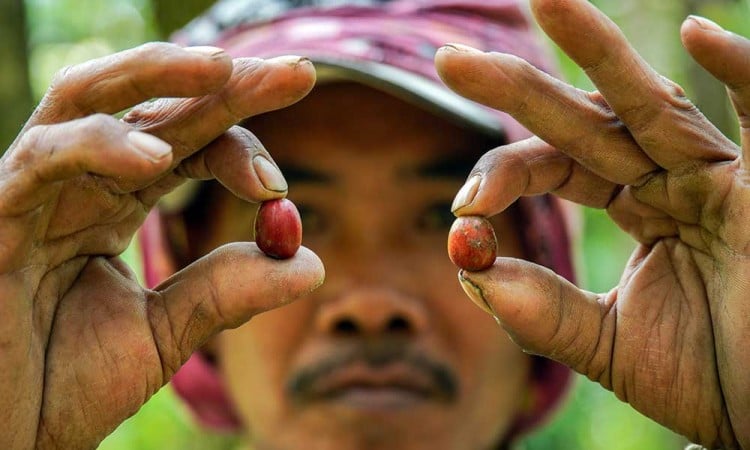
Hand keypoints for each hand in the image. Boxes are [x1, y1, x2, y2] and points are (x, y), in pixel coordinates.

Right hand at [0, 43, 323, 448]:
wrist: (2, 440)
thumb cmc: (62, 385)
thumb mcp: (164, 334)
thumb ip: (227, 292)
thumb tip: (313, 264)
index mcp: (114, 204)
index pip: (187, 145)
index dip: (240, 146)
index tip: (280, 186)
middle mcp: (78, 185)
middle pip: (153, 106)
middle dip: (224, 83)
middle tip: (296, 71)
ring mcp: (33, 191)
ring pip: (88, 99)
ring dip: (159, 76)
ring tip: (226, 70)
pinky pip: (44, 158)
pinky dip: (99, 146)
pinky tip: (156, 158)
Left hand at [435, 0, 749, 447]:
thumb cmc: (712, 377)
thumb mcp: (609, 347)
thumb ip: (542, 312)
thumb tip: (472, 268)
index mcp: (639, 207)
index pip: (558, 164)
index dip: (505, 173)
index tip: (462, 205)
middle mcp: (675, 181)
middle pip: (586, 121)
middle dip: (518, 89)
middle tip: (448, 60)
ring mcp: (724, 179)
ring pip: (654, 106)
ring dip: (600, 52)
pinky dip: (744, 75)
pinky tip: (699, 32)